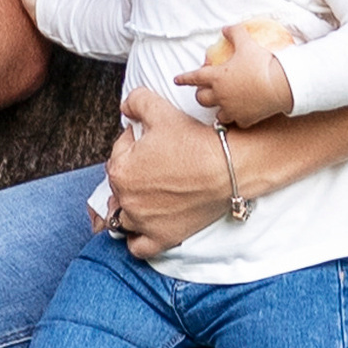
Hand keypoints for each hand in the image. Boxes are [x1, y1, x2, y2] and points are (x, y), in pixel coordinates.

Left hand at [99, 85, 232, 259]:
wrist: (228, 167)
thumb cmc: (195, 141)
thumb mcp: (161, 110)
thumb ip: (136, 101)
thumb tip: (126, 106)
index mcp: (120, 169)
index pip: (118, 152)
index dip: (135, 142)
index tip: (154, 141)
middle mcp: (126, 199)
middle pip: (120, 184)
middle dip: (133, 172)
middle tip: (155, 164)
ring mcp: (143, 222)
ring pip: (122, 218)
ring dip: (128, 207)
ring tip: (145, 196)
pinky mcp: (162, 238)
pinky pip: (137, 246)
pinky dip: (136, 239)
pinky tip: (142, 227)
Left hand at [190, 17, 299, 127]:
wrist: (280, 85)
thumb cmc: (261, 63)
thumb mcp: (247, 43)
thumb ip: (235, 33)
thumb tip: (227, 28)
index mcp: (217, 77)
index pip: (193, 78)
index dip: (184, 78)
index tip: (177, 80)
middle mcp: (220, 95)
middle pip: (202, 99)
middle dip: (201, 95)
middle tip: (205, 91)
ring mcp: (232, 109)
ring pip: (217, 115)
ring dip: (218, 109)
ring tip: (222, 105)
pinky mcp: (245, 119)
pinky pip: (237, 122)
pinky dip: (238, 118)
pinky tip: (241, 115)